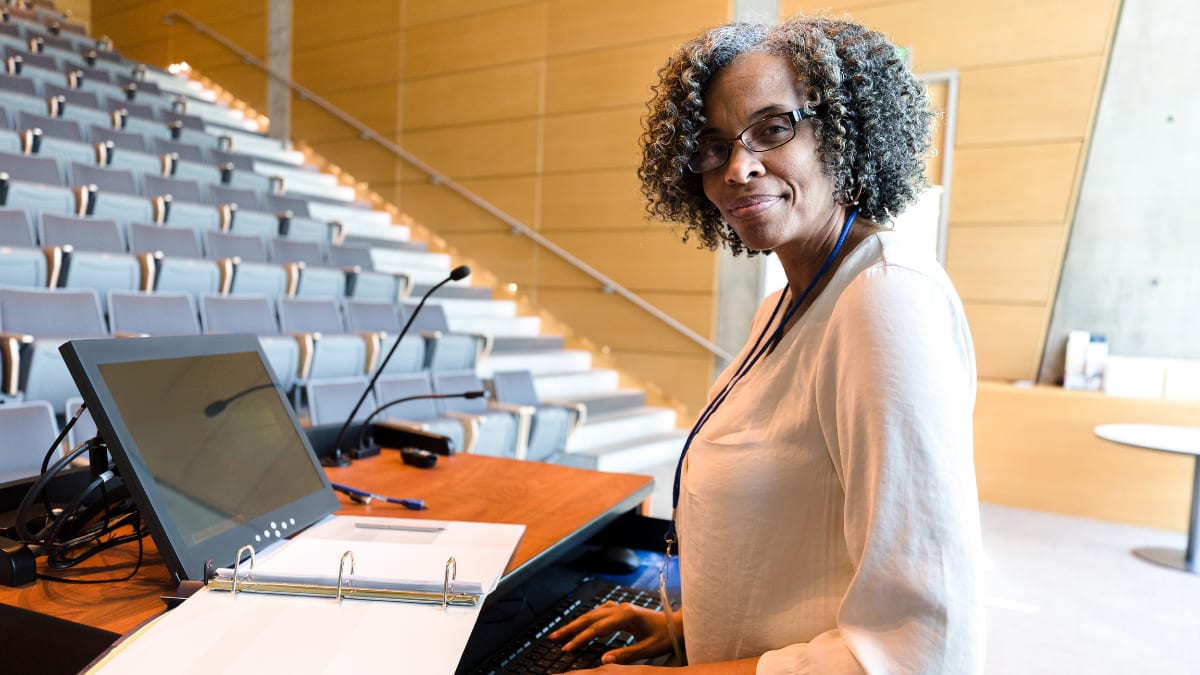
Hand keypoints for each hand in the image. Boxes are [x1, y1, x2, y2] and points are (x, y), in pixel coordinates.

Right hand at [548, 601, 674, 666]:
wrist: (678, 623)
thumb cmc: (665, 636)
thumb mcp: (647, 649)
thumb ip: (625, 654)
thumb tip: (603, 660)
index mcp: (626, 616)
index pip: (596, 629)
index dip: (580, 639)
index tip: (566, 649)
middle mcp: (621, 609)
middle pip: (589, 617)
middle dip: (570, 628)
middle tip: (553, 638)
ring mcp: (621, 608)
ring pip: (593, 614)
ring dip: (577, 623)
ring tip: (562, 632)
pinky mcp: (623, 610)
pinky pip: (600, 613)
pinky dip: (588, 619)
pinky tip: (583, 624)